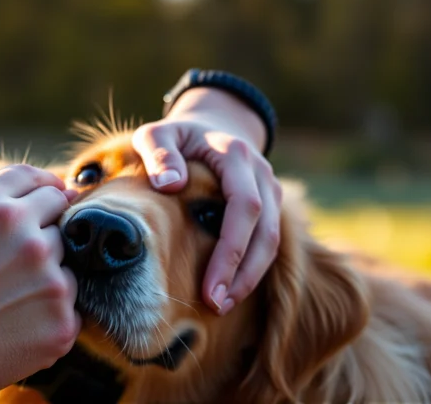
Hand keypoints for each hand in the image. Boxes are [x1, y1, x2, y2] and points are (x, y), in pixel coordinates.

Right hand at [0, 132, 80, 402]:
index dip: (36, 189)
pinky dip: (51, 310)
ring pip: (66, 258)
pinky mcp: (61, 319)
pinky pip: (72, 304)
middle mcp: (23, 231)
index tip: (35, 204)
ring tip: (7, 293)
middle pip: (59, 210)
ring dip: (48, 269)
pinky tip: (16, 320)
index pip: (35, 178)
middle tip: (14, 255)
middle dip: (42, 225)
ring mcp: (47, 276)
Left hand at [132, 88, 281, 315]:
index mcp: (235, 154)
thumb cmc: (177, 136)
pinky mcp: (270, 205)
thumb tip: (170, 185)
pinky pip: (269, 242)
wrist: (211, 123)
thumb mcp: (157, 133)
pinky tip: (229, 290)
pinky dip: (252, 268)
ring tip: (222, 305)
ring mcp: (271, 189)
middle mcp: (262, 173)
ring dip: (250, 277)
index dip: (231, 249)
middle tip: (215, 305)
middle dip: (242, 272)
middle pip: (265, 231)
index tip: (209, 285)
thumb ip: (158, 152)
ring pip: (273, 241)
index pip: (245, 205)